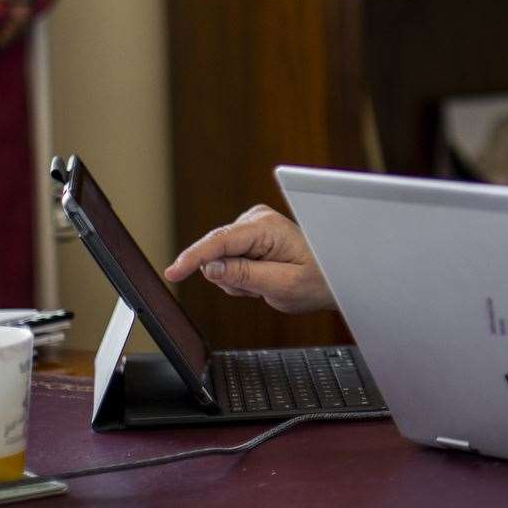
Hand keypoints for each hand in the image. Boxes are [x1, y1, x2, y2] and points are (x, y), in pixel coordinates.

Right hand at [163, 204, 334, 313]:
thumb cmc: (318, 280)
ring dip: (238, 279)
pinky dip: (241, 276)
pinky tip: (262, 277)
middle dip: (232, 277)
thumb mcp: (282, 285)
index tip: (174, 272)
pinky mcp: (248, 236)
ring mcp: (251, 226)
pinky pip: (227, 262)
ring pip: (220, 261)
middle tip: (261, 287)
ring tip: (266, 282)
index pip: (220, 242)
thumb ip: (244, 276)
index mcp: (267, 227)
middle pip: (216, 254)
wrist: (333, 277)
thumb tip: (209, 268)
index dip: (194, 258)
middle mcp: (256, 220)